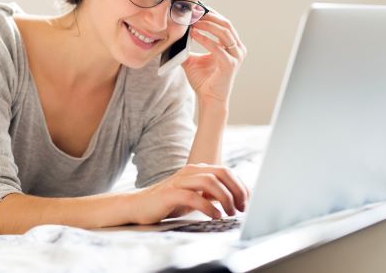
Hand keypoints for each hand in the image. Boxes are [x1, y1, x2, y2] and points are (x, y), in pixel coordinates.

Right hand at [129, 163, 249, 224]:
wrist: (139, 206)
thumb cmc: (168, 203)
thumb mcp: (195, 196)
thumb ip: (211, 194)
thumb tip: (235, 198)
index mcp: (197, 170)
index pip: (226, 171)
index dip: (240, 186)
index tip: (247, 203)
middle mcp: (189, 172)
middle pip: (221, 173)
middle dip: (237, 190)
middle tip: (242, 208)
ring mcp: (179, 181)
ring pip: (210, 181)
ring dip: (225, 197)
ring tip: (229, 212)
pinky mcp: (170, 193)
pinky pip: (193, 196)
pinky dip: (208, 206)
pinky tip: (215, 216)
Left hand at [181, 10, 246, 105]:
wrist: (209, 99)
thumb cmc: (203, 80)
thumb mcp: (193, 59)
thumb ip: (187, 47)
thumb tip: (174, 35)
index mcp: (232, 46)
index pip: (224, 24)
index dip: (211, 14)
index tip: (197, 8)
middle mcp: (237, 49)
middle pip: (226, 24)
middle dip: (210, 16)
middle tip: (195, 12)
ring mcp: (236, 57)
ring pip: (224, 33)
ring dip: (207, 25)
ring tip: (193, 22)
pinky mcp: (230, 65)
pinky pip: (218, 48)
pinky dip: (205, 39)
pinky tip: (194, 34)